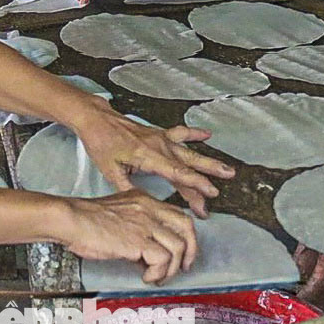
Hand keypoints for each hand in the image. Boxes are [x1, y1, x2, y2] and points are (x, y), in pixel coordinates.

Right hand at [58, 190, 197, 283]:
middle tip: (184, 267)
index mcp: (143, 200)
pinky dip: (157, 273)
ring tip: (157, 277)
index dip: (184, 235)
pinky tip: (145, 276)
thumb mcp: (117, 213)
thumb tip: (147, 253)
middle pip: (187, 226)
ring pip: (178, 247)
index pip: (177, 214)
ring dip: (171, 268)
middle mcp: (149, 208)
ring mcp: (145, 223)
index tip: (182, 252)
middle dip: (191, 250)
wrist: (71, 219)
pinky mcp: (139, 240)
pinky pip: (163, 260)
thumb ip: (135, 226)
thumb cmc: (85, 220)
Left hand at [72, 104, 233, 218]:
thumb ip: (129, 189)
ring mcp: (160, 138)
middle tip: (221, 189)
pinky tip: (207, 134)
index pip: (178, 173)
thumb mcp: (110, 171)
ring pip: (189, 151)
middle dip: (207, 177)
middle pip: (189, 164)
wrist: (97, 119)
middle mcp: (158, 145)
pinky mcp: (158, 133)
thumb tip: (145, 204)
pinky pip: (181, 133)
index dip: (196, 185)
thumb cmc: (102, 143)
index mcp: (148, 156)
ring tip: (227, 169)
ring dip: (208, 161)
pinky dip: (195, 134)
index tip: (210, 194)